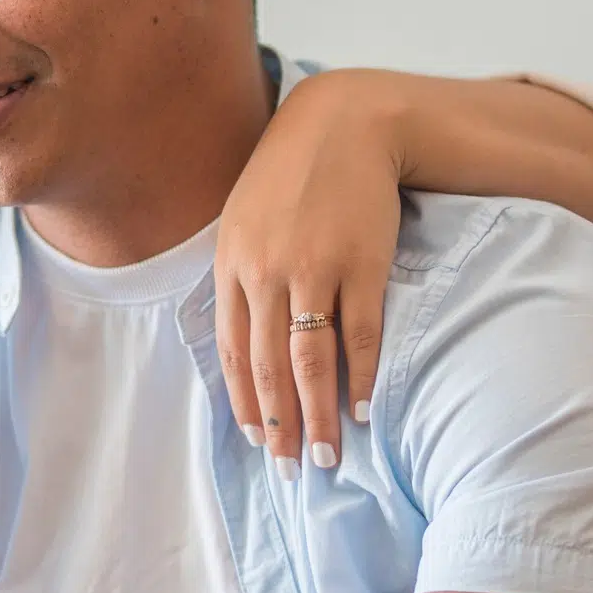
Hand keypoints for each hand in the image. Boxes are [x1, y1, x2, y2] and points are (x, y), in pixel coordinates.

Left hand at [218, 70, 404, 475]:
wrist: (343, 123)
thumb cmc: (291, 176)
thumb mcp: (244, 221)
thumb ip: (239, 277)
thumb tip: (242, 338)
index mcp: (231, 267)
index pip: (232, 354)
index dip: (245, 403)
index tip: (255, 440)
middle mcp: (265, 274)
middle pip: (269, 368)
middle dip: (278, 425)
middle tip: (289, 469)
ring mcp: (314, 271)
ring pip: (311, 361)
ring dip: (318, 416)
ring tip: (326, 455)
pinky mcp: (361, 264)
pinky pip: (359, 334)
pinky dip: (360, 376)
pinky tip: (361, 408)